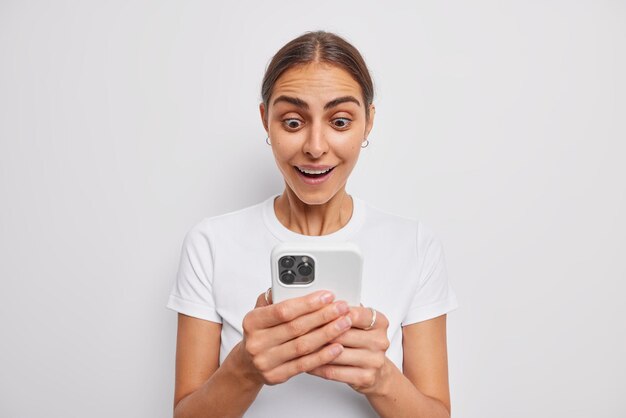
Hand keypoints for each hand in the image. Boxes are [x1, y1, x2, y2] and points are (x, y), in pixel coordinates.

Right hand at [235, 290, 352, 385]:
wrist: (248, 364)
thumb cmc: (261, 332)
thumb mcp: (260, 311)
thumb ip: (277, 298)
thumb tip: (300, 286)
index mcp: (252, 321)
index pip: (283, 310)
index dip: (308, 303)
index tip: (327, 296)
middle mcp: (257, 342)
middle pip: (296, 327)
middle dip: (323, 316)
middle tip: (341, 308)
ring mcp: (266, 361)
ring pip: (303, 346)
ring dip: (327, 334)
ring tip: (344, 323)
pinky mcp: (277, 376)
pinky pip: (304, 365)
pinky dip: (323, 355)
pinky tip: (337, 347)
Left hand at [307, 306, 390, 394]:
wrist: (377, 371)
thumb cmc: (363, 342)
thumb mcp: (359, 323)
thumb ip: (343, 312)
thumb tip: (318, 302)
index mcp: (379, 322)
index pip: (354, 314)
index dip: (332, 312)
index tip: (314, 311)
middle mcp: (379, 341)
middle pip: (342, 334)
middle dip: (318, 330)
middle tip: (299, 328)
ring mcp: (374, 360)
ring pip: (335, 353)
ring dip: (314, 349)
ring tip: (298, 344)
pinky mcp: (365, 377)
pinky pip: (334, 371)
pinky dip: (317, 366)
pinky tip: (306, 362)